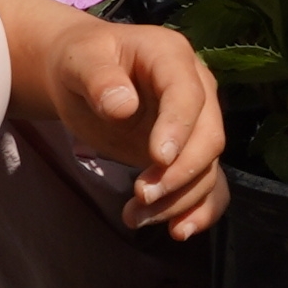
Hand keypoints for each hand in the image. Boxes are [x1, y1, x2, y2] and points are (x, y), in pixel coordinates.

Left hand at [27, 13, 228, 240]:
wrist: (82, 75)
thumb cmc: (81, 61)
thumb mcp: (78, 61)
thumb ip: (98, 78)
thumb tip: (122, 107)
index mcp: (172, 57)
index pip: (187, 94)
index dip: (178, 127)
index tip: (157, 158)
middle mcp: (196, 90)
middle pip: (208, 136)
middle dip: (179, 173)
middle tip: (141, 195)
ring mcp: (196, 124)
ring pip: (207, 168)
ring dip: (178, 199)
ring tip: (135, 218)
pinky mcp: (188, 154)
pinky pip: (208, 185)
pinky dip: (198, 210)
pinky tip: (178, 231)